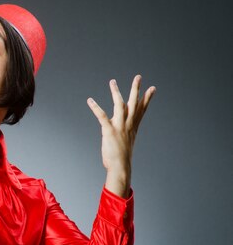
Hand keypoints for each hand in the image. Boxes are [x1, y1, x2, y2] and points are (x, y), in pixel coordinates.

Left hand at [87, 75, 155, 196]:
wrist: (120, 167)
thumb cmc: (121, 157)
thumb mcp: (126, 142)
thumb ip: (125, 133)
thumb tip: (122, 128)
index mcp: (133, 127)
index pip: (142, 109)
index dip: (147, 98)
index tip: (153, 88)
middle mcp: (128, 124)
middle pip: (134, 103)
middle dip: (136, 89)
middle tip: (138, 76)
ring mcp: (119, 126)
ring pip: (120, 105)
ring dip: (116, 92)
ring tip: (112, 81)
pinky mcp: (109, 130)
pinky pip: (102, 116)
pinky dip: (95, 107)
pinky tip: (90, 100)